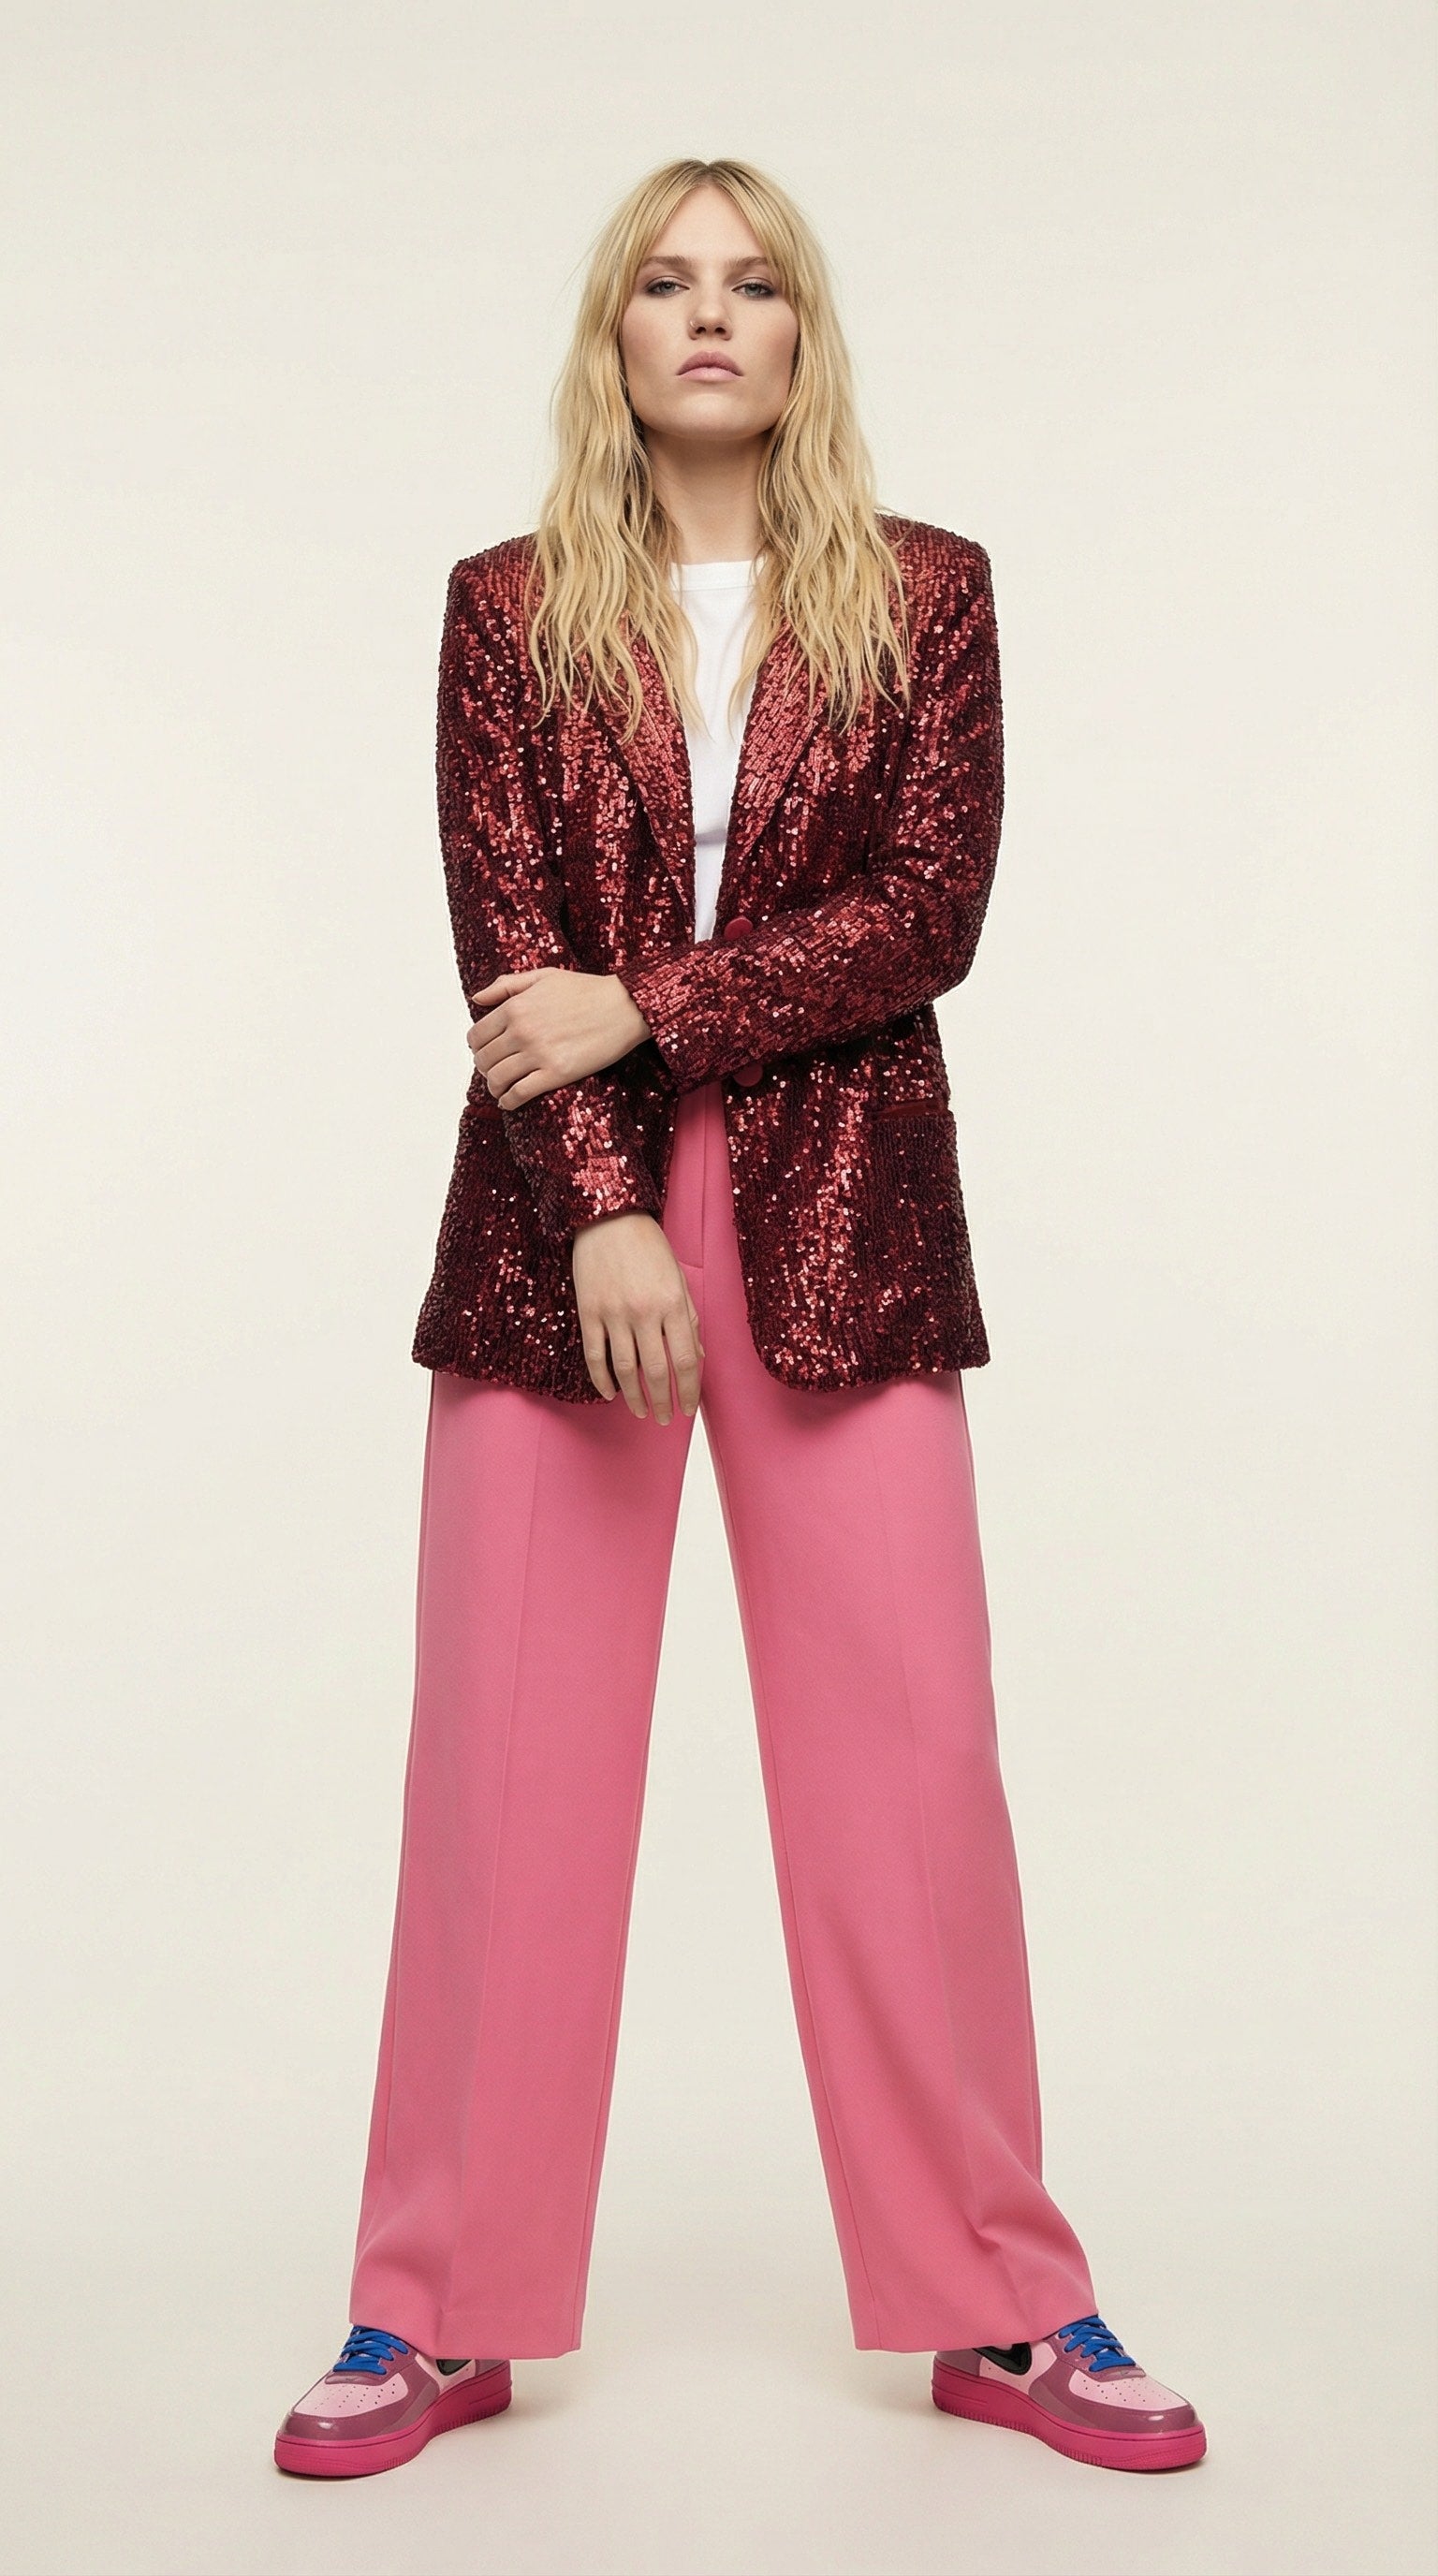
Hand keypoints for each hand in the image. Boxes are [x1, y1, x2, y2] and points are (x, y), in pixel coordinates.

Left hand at [467, 967, 649, 1107]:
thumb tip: (477, 997)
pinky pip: (519, 1093)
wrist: (625, 1007)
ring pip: (497, 1079)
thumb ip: (507, 985)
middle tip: (494, 1071)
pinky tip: (510, 1101)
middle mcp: (521, 1031)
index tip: (486, 1052)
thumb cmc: (588, 990)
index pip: (476, 1036)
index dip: (477, 1048)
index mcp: (515, 1007)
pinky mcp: (556, 1074)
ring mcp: (538, 1054)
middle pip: (484, 1060)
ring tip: (501, 1088)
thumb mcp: (544, 976)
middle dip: (485, 1068)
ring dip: (495, 1087)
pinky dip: (509, 1101)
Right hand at [572, 1212, 703, 1420]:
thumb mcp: (679, 1278)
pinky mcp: (589, 1312)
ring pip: (625, 1369)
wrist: (608, 1219)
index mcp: (673, 1303)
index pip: (687, 1359)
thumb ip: (689, 1318)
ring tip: (640, 1412)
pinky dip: (602, 1379)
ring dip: (634, 1397)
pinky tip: (610, 1393)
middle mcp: (645, 1312)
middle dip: (663, 1401)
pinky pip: (595, 1355)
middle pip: (656, 1371)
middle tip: (665, 1419)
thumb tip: (698, 1356)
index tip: (689, 1408)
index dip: (690, 1390)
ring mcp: (614, 1314)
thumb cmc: (649, 1247)